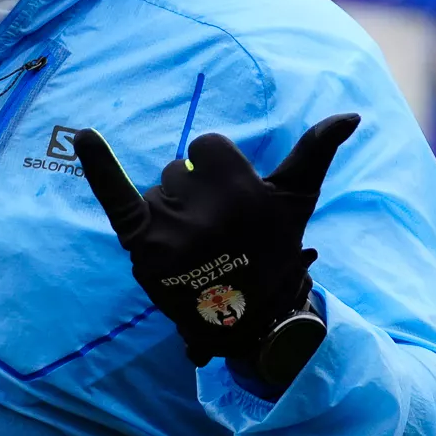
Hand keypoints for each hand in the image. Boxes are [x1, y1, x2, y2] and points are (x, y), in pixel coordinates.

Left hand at [75, 115, 359, 384]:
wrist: (242, 321)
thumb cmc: (271, 252)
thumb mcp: (296, 203)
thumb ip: (315, 152)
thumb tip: (351, 115)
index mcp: (242, 186)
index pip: (207, 146)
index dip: (219, 172)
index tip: (232, 208)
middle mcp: (206, 203)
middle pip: (180, 168)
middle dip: (194, 194)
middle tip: (214, 236)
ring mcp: (170, 224)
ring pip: (157, 190)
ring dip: (170, 212)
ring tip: (193, 249)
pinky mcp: (141, 241)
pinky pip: (115, 195)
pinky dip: (98, 165)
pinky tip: (84, 136)